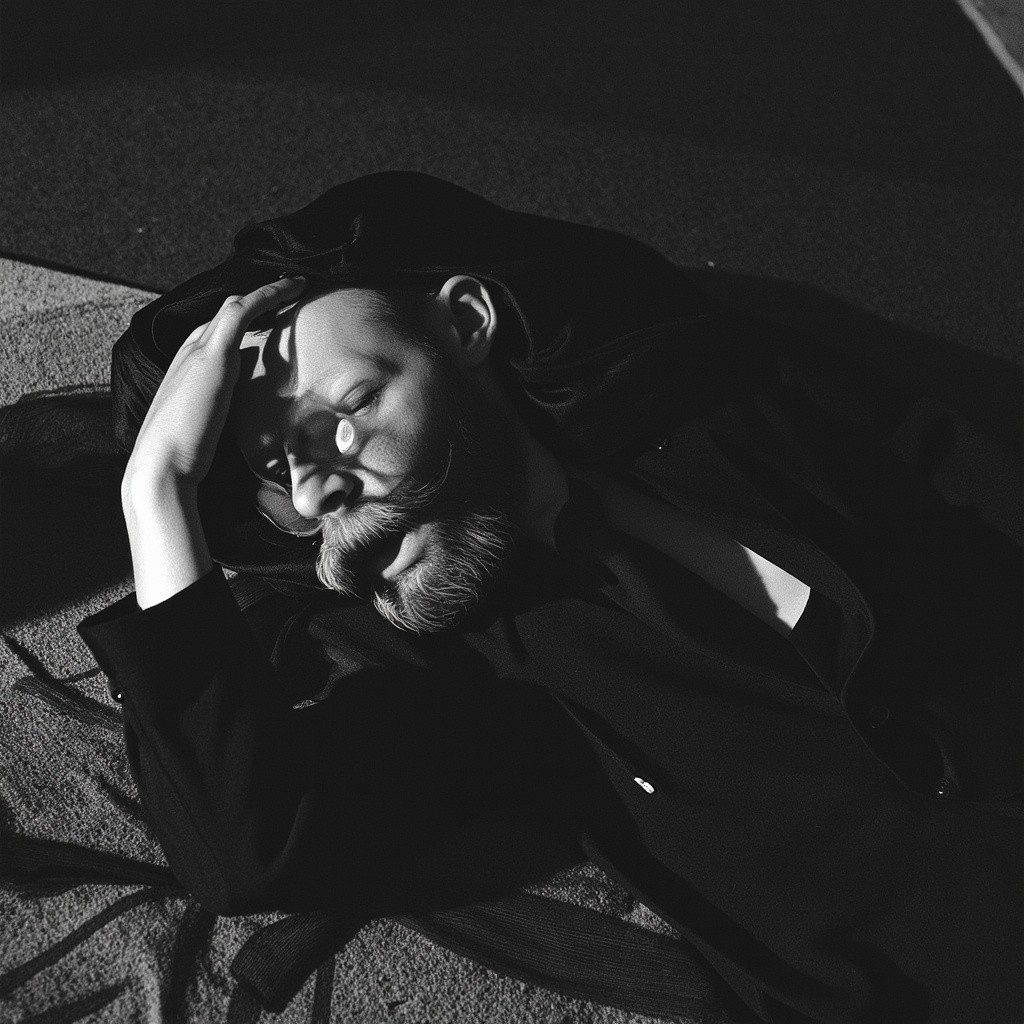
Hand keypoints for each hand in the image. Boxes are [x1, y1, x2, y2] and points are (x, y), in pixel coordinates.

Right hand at [123, 277, 305, 494]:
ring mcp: (197, 351)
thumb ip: (222, 419)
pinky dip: (268, 295)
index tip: (271, 318)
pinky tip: (291, 287)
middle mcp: (188, 353)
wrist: (160, 469)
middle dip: (257, 302)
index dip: (244, 323)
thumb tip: (250, 425)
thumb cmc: (182, 461)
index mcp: (185, 370)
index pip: (215, 333)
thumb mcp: (205, 432)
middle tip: (289, 291)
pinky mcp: (212, 356)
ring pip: (235, 306)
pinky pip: (242, 311)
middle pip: (225, 314)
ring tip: (295, 284)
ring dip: (267, 293)